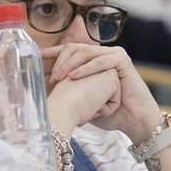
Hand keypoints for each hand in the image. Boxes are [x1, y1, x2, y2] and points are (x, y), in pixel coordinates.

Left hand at [44, 43, 160, 141]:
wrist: (134, 121)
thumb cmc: (111, 113)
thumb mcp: (86, 100)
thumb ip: (71, 91)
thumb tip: (46, 91)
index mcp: (94, 60)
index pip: (70, 51)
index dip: (53, 54)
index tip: (36, 59)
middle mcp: (104, 54)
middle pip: (75, 48)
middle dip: (59, 60)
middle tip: (49, 76)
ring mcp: (114, 55)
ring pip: (86, 53)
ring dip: (70, 64)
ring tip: (58, 77)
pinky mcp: (123, 61)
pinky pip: (101, 61)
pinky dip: (86, 68)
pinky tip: (74, 76)